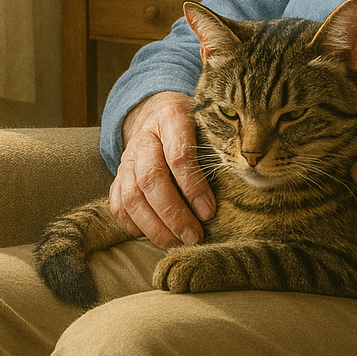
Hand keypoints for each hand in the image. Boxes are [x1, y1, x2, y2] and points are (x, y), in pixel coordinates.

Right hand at [110, 91, 215, 247]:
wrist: (156, 112)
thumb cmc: (193, 125)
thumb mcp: (208, 125)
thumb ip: (218, 149)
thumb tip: (239, 185)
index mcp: (170, 118)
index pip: (178, 154)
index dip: (193, 186)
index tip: (209, 212)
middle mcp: (144, 138)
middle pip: (151, 178)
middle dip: (173, 213)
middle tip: (194, 236)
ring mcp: (127, 157)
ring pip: (131, 195)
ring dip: (153, 225)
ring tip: (175, 242)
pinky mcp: (118, 175)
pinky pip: (117, 203)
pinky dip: (131, 223)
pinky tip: (149, 235)